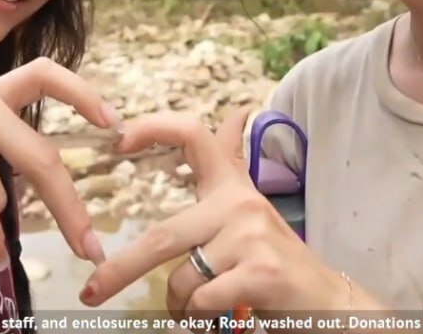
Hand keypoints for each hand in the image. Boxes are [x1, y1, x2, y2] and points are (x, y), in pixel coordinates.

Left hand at [78, 110, 336, 327]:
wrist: (330, 304)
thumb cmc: (277, 263)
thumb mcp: (251, 211)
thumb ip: (235, 166)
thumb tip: (239, 110)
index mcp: (232, 186)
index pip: (194, 135)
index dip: (154, 128)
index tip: (118, 139)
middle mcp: (240, 203)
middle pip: (162, 235)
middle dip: (120, 269)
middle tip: (91, 292)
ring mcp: (251, 236)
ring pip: (181, 278)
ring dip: (179, 307)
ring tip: (198, 310)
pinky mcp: (260, 271)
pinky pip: (202, 300)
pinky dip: (200, 318)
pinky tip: (219, 316)